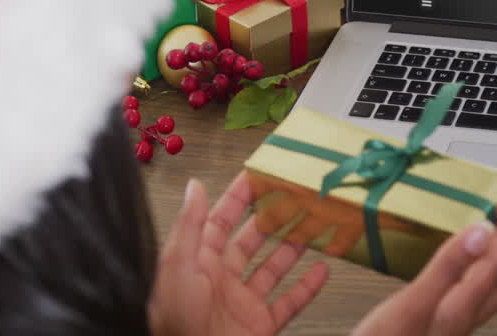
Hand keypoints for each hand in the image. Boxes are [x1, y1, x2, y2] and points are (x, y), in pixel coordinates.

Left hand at [149, 173, 329, 335]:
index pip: (220, 221)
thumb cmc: (174, 324)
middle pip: (252, 241)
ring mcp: (242, 303)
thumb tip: (195, 188)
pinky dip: (308, 287)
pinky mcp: (260, 325)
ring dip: (294, 247)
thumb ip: (189, 226)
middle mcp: (221, 281)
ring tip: (314, 226)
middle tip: (295, 197)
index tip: (258, 176)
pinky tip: (322, 270)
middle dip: (273, 218)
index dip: (239, 197)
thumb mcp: (177, 267)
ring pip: (273, 268)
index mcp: (198, 263)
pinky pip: (289, 302)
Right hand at [353, 206, 496, 335]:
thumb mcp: (412, 302)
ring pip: (488, 296)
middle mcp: (459, 322)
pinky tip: (468, 280)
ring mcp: (449, 330)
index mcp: (457, 310)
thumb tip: (481, 234)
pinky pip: (471, 302)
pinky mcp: (435, 332)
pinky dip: (480, 283)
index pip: (490, 267)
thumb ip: (448, 268)